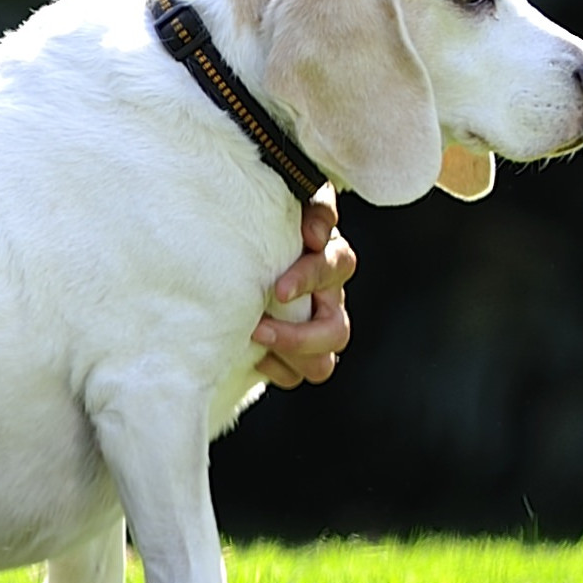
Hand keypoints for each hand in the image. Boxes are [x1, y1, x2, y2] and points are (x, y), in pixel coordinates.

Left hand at [252, 190, 355, 388]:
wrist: (245, 252)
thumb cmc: (270, 226)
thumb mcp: (292, 207)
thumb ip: (312, 209)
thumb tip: (315, 233)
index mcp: (330, 260)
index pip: (336, 268)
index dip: (309, 280)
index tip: (277, 290)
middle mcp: (330, 300)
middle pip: (336, 333)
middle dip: (298, 336)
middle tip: (259, 328)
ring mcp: (315, 330)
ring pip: (322, 364)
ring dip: (290, 358)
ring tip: (254, 340)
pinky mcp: (294, 352)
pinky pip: (295, 375)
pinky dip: (276, 370)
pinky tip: (253, 354)